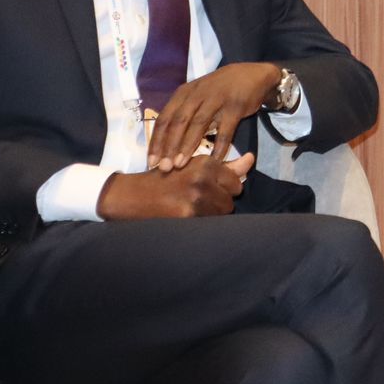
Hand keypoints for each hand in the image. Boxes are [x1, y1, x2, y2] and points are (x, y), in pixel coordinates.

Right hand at [98, 151, 255, 219]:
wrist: (131, 196)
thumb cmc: (165, 178)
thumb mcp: (194, 165)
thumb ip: (226, 166)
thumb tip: (252, 159)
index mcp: (207, 164)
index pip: (236, 183)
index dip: (224, 188)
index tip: (208, 188)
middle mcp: (204, 180)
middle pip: (230, 201)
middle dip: (218, 202)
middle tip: (196, 198)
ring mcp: (196, 200)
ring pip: (221, 214)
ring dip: (210, 213)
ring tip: (190, 206)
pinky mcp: (188, 217)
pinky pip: (208, 224)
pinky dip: (200, 222)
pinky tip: (185, 215)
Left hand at [148, 63, 280, 169]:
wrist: (252, 75)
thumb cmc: (219, 89)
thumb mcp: (197, 95)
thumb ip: (183, 113)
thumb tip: (164, 142)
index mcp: (184, 93)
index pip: (165, 118)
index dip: (156, 140)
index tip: (151, 161)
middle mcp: (198, 94)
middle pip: (179, 122)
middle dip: (169, 146)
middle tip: (164, 167)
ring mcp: (217, 99)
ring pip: (198, 124)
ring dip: (188, 145)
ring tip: (181, 165)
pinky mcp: (235, 106)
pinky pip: (225, 129)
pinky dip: (219, 145)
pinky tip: (214, 160)